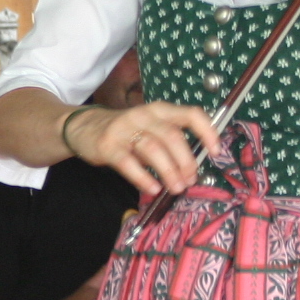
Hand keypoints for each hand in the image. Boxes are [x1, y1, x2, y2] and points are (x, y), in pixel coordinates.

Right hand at [67, 101, 219, 197]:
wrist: (83, 127)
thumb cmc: (126, 131)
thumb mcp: (149, 127)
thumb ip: (170, 141)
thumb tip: (192, 169)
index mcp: (159, 110)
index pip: (190, 114)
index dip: (207, 131)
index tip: (216, 151)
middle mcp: (143, 115)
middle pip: (172, 136)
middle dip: (186, 161)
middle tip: (190, 180)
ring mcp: (124, 130)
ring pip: (153, 149)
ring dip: (169, 172)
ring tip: (176, 188)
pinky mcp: (108, 146)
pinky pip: (129, 163)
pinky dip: (144, 178)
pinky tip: (153, 189)